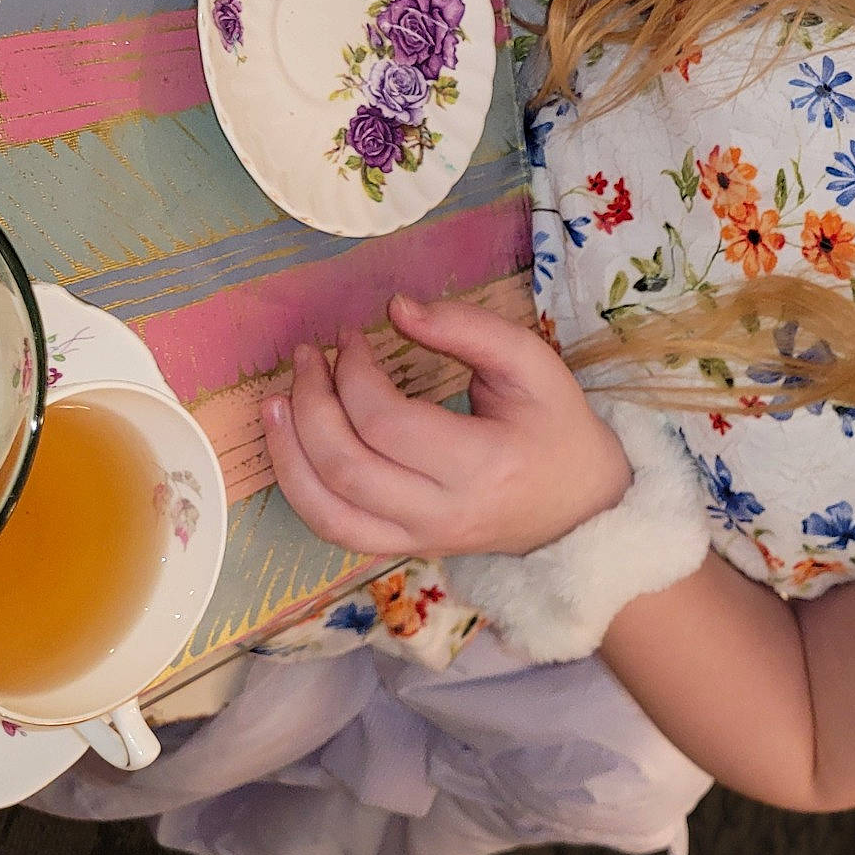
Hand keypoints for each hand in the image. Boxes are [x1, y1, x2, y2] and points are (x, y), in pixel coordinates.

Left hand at [262, 295, 631, 556]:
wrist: (580, 507)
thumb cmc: (558, 428)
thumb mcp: (532, 365)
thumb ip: (469, 329)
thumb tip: (396, 307)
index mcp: (483, 466)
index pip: (388, 423)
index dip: (354, 374)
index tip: (353, 337)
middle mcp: (443, 514)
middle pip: (346, 466)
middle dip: (311, 404)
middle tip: (309, 357)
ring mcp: (419, 539)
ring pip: (325, 510)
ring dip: (287, 453)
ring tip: (274, 402)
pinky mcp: (403, 547)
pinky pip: (333, 529)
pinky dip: (299, 490)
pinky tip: (289, 447)